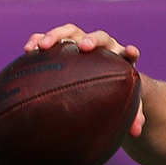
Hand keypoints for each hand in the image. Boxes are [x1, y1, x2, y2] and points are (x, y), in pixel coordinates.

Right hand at [24, 23, 145, 136]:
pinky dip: (39, 39)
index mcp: (120, 59)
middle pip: (100, 37)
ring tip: (42, 46)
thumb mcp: (124, 102)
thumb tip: (137, 132)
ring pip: (70, 32)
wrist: (99, 81)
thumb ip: (134, 115)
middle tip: (84, 46)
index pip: (128, 53)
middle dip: (92, 40)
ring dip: (56, 35)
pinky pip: (49, 38)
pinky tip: (29, 49)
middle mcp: (101, 47)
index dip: (129, 52)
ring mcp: (80, 42)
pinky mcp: (62, 45)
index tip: (130, 52)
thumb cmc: (114, 92)